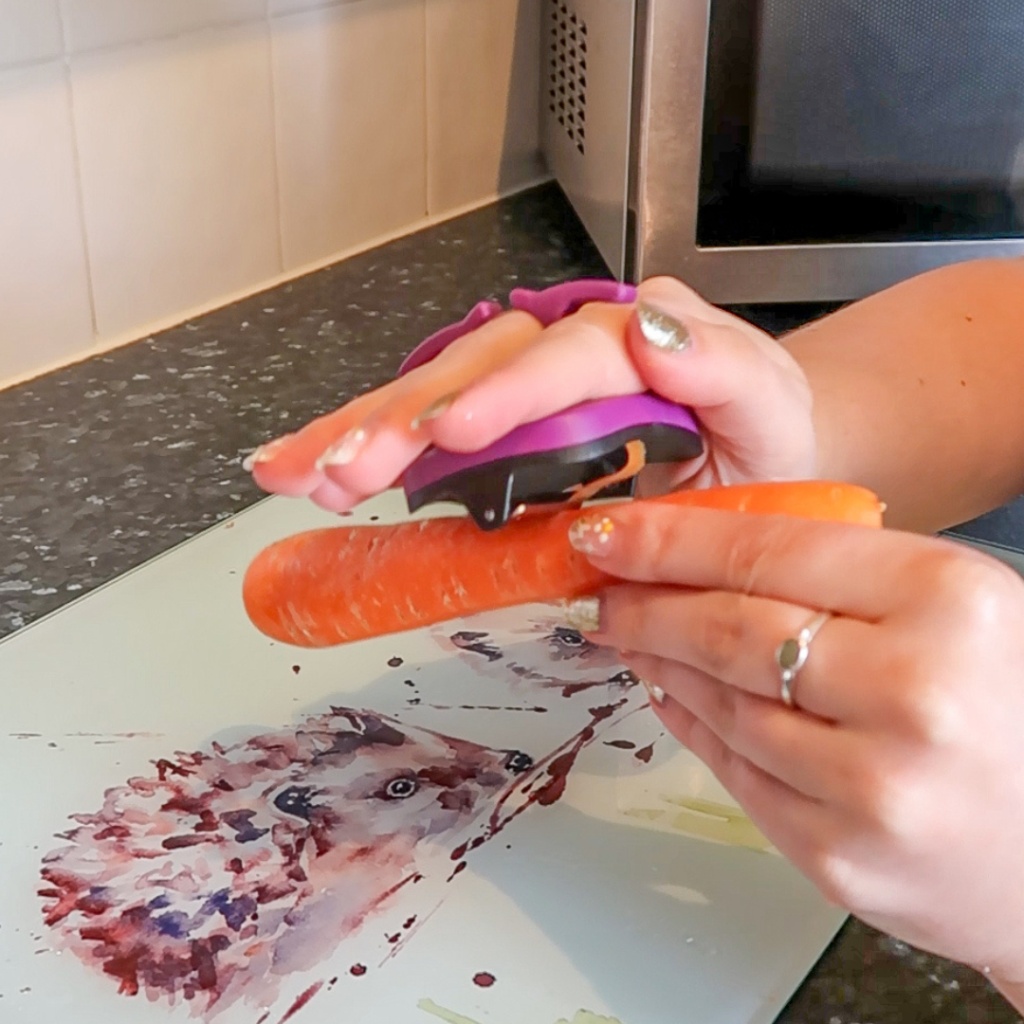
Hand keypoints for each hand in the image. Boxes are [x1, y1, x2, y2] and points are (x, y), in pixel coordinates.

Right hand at [243, 277, 814, 511]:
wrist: (744, 456)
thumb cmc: (754, 436)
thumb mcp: (765, 403)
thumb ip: (722, 369)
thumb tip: (656, 331)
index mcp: (631, 337)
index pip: (563, 358)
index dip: (503, 396)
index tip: (450, 436)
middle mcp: (562, 346)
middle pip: (471, 370)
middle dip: (399, 421)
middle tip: (342, 470)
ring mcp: (523, 382)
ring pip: (429, 393)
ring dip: (359, 432)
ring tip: (295, 471)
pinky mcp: (497, 420)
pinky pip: (424, 426)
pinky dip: (365, 445)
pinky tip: (311, 466)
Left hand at [564, 503, 1023, 991]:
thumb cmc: (1008, 702)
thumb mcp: (949, 601)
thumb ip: (839, 570)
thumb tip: (695, 552)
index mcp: (946, 599)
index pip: (767, 551)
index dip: (667, 539)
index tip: (608, 532)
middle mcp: (913, 691)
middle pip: (729, 629)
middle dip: (645, 602)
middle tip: (604, 587)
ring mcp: (872, 785)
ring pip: (720, 701)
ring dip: (658, 660)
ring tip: (629, 633)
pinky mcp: (839, 856)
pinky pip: (733, 770)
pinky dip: (690, 722)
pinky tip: (670, 691)